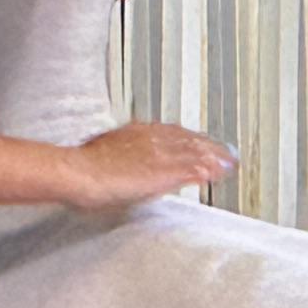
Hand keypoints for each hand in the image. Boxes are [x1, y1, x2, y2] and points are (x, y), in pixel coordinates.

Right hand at [62, 119, 232, 208]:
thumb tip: (127, 155)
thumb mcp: (106, 149)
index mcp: (138, 132)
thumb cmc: (82, 164)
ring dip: (214, 159)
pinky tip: (215, 176)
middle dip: (210, 147)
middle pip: (190, 140)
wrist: (77, 170)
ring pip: (195, 153)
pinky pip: (190, 170)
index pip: (174, 132)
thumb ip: (123, 149)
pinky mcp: (162, 172)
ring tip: (229, 165)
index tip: (204, 143)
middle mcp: (153, 139)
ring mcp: (159, 154)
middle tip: (227, 153)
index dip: (192, 139)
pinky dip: (204, 172)